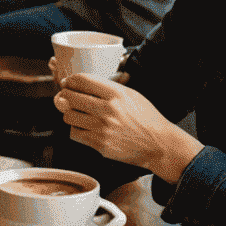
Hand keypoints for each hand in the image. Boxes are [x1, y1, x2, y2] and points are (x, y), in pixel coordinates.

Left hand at [52, 72, 201, 181]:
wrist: (159, 145)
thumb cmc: (146, 118)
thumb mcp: (131, 95)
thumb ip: (106, 87)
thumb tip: (80, 83)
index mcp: (116, 93)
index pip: (82, 80)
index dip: (70, 80)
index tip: (67, 83)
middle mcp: (108, 109)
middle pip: (70, 97)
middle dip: (65, 96)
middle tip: (68, 98)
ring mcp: (102, 128)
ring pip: (68, 116)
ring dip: (70, 114)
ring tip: (78, 115)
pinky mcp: (100, 144)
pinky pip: (74, 133)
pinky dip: (76, 130)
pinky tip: (85, 128)